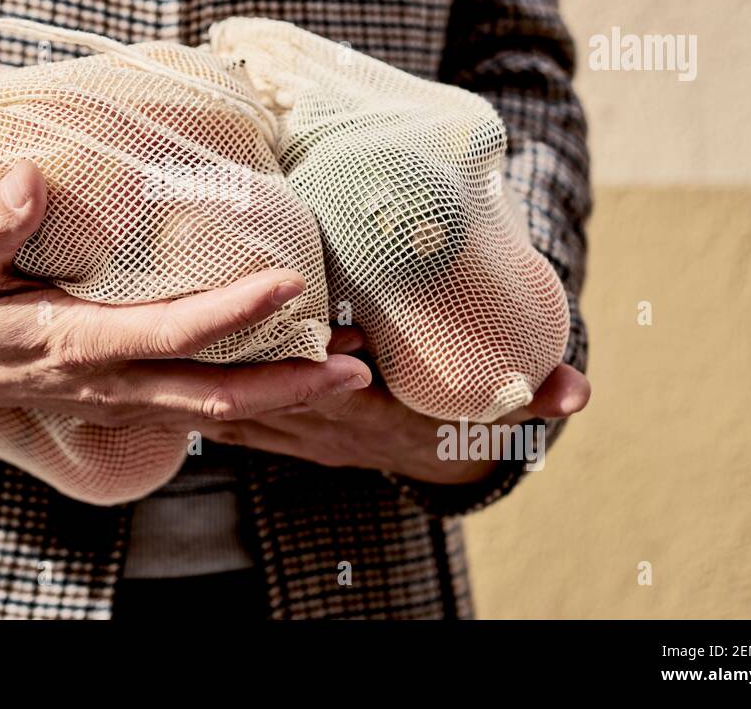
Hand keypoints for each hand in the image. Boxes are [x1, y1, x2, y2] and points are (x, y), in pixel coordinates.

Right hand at [0, 161, 371, 425]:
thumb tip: (28, 178)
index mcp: (75, 344)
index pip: (167, 334)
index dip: (230, 314)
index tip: (290, 283)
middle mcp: (111, 385)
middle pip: (216, 396)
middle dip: (291, 385)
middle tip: (359, 367)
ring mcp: (124, 402)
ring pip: (217, 411)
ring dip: (286, 396)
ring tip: (352, 370)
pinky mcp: (130, 403)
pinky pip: (202, 407)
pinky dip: (256, 397)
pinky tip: (295, 371)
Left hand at [189, 331, 590, 483]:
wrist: (416, 453)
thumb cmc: (447, 417)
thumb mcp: (492, 413)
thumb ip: (533, 398)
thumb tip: (580, 393)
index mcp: (368, 421)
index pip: (343, 399)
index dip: (333, 371)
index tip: (338, 329)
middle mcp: (318, 431)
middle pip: (276, 396)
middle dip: (260, 353)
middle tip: (249, 296)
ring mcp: (284, 431)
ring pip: (235, 400)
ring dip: (212, 363)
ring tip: (192, 306)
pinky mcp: (260, 421)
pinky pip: (217, 405)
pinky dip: (194, 377)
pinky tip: (170, 335)